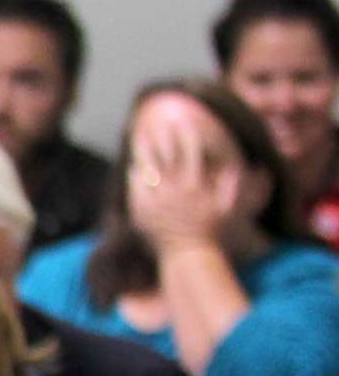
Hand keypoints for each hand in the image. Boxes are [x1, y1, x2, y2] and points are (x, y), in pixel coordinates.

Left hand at [128, 100, 245, 251]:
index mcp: (196, 184)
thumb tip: (240, 167)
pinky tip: (135, 166)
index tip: (185, 122)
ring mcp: (157, 199)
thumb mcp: (228, 208)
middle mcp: (175, 189)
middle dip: (164, 136)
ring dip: (144, 149)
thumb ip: (232, 186)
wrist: (188, 254)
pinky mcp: (142, 209)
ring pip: (148, 167)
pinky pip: (136, 187)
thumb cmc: (212, 231)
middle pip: (167, 154)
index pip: (191, 151)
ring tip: (139, 136)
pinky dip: (136, 175)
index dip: (187, 134)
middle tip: (160, 122)